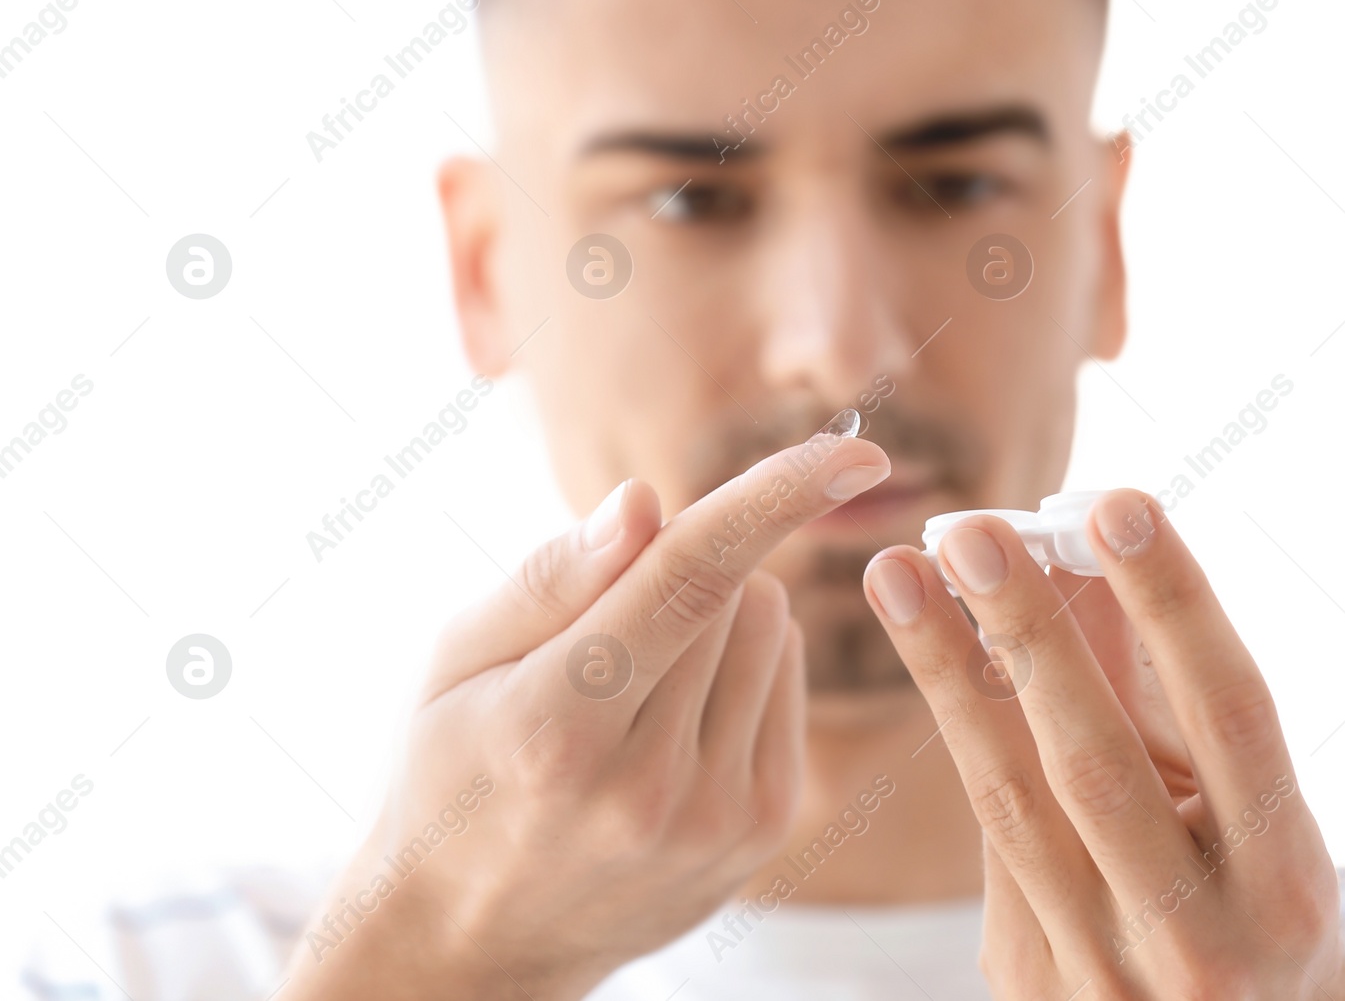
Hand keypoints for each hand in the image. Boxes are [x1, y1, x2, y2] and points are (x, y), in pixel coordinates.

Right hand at [281, 431, 889, 1000]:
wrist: (475, 939)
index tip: (852, 448)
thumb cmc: (450, 774)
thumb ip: (552, 578)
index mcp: (558, 727)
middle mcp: (648, 783)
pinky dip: (743, 665)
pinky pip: (788, 678)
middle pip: (733, 590)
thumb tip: (649, 501)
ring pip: (773, 629)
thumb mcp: (456, 663)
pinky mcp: (760, 830)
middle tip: (608, 624)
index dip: (775, 497)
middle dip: (682, 566)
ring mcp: (715, 818)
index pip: (688, 581)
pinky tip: (675, 714)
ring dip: (720, 615)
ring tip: (637, 680)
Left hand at [862, 489, 1344, 999]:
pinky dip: (964, 732)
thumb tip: (1081, 559)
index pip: (1230, 716)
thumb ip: (1163, 691)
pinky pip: (985, 835)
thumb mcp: (1240, 803)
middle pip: (1094, 763)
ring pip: (1004, 800)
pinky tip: (929, 644)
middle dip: (1028, 634)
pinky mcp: (1025, 982)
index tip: (1117, 504)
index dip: (1175, 606)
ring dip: (944, 672)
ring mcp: (1098, 972)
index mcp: (1281, 880)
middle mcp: (1192, 937)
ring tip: (897, 573)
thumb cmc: (1247, 898)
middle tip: (971, 530)